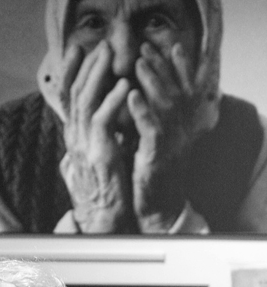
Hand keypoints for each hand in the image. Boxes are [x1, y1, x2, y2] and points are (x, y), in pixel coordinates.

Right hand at [59, 41, 133, 232]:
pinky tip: (124, 86)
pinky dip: (113, 102)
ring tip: (110, 56)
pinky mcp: (99, 156)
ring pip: (85, 103)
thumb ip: (93, 143)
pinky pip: (103, 122)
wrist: (103, 221)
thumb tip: (100, 129)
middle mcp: (74, 140)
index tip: (79, 51)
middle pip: (75, 95)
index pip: (69, 100)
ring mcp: (84, 148)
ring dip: (98, 76)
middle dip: (87, 67)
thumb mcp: (94, 162)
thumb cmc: (104, 193)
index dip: (73, 73)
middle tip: (100, 45)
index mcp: (74, 140)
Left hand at [129, 42, 197, 232]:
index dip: (178, 69)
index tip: (169, 48)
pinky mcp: (157, 158)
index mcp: (180, 130)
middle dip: (161, 68)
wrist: (155, 211)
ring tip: (139, 64)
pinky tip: (131, 95)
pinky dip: (141, 110)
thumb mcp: (151, 147)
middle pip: (175, 92)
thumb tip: (134, 102)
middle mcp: (180, 134)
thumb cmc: (150, 179)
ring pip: (166, 106)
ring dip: (153, 82)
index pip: (183, 92)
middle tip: (146, 49)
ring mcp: (171, 146)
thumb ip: (149, 125)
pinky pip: (152, 130)